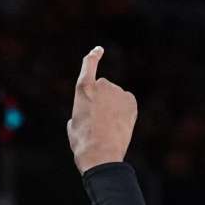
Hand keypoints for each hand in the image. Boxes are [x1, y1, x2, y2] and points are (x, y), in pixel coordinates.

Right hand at [67, 47, 137, 173]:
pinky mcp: (131, 101)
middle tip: (96, 119)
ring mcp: (118, 92)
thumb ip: (81, 111)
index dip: (93, 56)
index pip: (89, 64)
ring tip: (107, 126)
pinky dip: (123, 110)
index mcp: (83, 89)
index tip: (98, 50)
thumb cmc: (82, 142)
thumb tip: (87, 113)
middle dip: (100, 98)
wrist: (101, 154)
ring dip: (112, 105)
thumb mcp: (73, 124)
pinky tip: (118, 124)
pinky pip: (126, 102)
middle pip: (102, 86)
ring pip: (115, 96)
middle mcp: (102, 85)